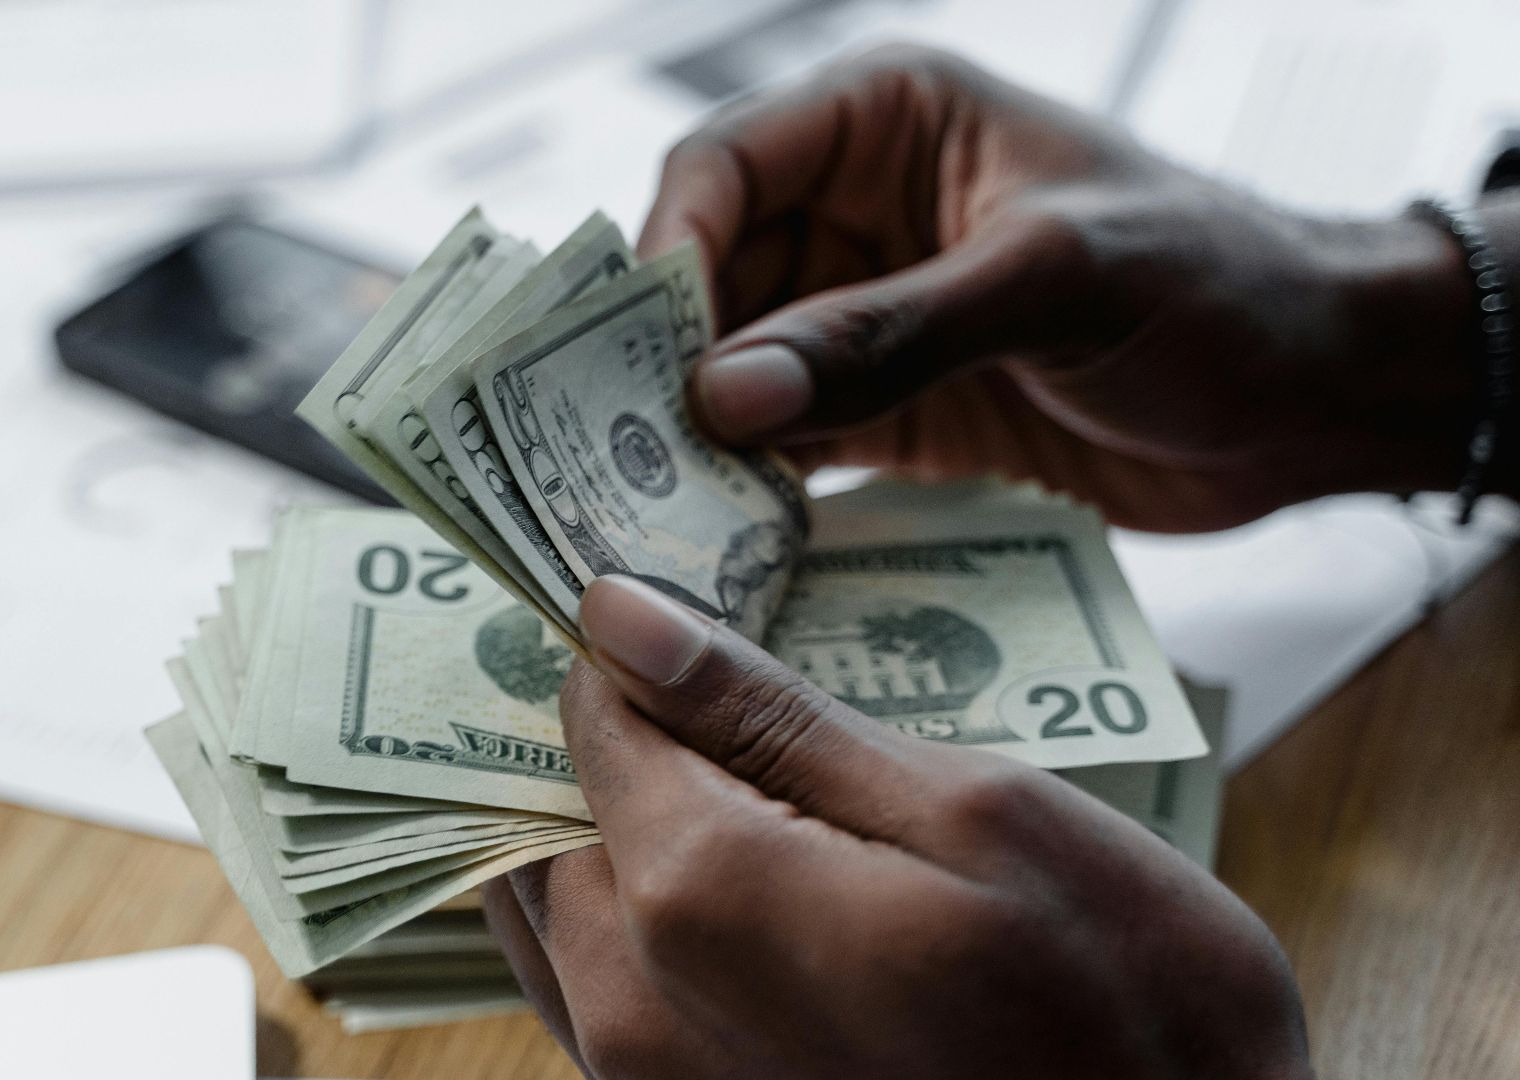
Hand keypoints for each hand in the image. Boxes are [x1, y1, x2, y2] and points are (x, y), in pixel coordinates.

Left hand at [485, 576, 1311, 1079]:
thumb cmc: (1126, 1009)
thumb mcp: (978, 813)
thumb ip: (770, 713)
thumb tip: (618, 615)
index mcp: (699, 892)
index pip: (593, 717)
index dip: (634, 651)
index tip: (690, 611)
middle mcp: (631, 1004)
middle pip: (550, 817)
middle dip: (613, 743)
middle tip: (713, 696)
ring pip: (560, 912)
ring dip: (614, 833)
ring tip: (732, 788)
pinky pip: (597, 996)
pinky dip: (635, 919)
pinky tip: (743, 891)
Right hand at [642, 44, 1505, 530]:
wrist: (1317, 396)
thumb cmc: (1217, 285)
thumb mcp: (1054, 284)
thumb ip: (886, 333)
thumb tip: (719, 393)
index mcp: (890, 122)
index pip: (726, 166)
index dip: (669, 252)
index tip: (640, 357)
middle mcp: (858, 213)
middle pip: (711, 277)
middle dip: (662, 362)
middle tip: (613, 457)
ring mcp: (869, 317)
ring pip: (736, 367)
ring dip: (697, 436)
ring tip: (655, 513)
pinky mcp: (892, 409)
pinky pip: (789, 439)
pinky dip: (753, 483)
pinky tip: (726, 535)